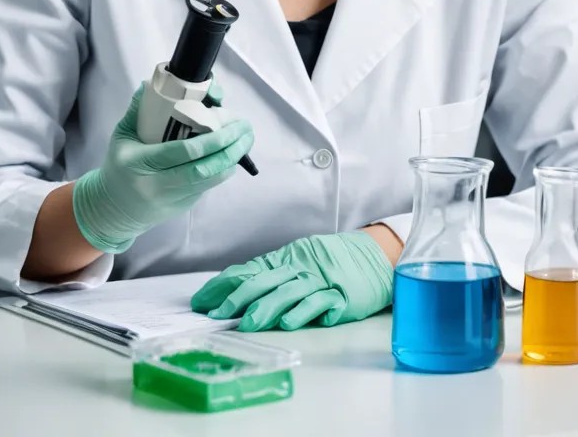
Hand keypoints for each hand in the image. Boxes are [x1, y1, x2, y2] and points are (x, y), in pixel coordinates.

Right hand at [72, 84, 253, 253]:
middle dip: (230, 148)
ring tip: (245, 140)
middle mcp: (159, 184)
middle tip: (245, 129)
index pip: (184, 150)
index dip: (212, 138)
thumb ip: (137, 110)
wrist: (114, 209)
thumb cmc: (119, 166)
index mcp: (142, 162)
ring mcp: (172, 198)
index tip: (230, 122)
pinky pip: (206, 187)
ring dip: (232, 159)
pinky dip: (221, 169)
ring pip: (209, 180)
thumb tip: (150, 84)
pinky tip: (231, 154)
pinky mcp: (183, 206)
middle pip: (203, 168)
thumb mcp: (122, 136)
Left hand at [190, 232, 393, 330]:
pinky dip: (306, 312)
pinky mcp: (342, 297)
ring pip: (290, 293)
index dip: (224, 285)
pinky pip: (321, 303)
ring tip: (249, 323)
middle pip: (266, 280)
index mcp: (287, 258)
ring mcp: (322, 282)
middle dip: (239, 297)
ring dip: (268, 308)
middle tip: (219, 314)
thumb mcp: (298, 263)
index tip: (202, 301)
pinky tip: (291, 323)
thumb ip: (270, 276)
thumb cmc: (331, 263)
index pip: (249, 270)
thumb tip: (232, 291)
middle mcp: (301, 268)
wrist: (375, 255)